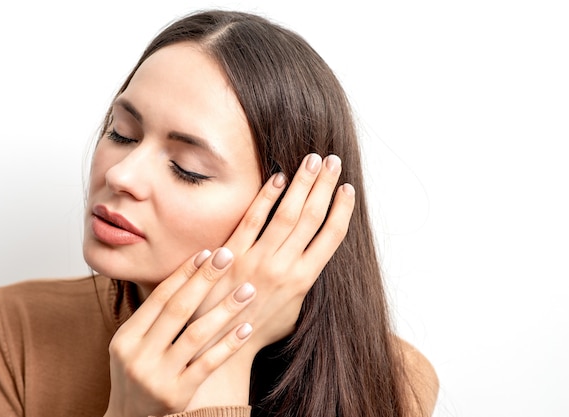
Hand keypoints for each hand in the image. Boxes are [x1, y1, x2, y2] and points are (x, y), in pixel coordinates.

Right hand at [103, 248, 255, 416]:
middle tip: (228, 255)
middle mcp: (138, 355)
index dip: (184, 273)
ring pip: (196, 334)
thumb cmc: (137, 373)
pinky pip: (208, 364)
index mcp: (125, 338)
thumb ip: (153, 316)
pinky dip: (228, 344)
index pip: (159, 297)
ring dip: (224, 309)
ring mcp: (157, 376)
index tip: (206, 252)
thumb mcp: (133, 344)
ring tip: (247, 289)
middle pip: (178, 309)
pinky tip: (246, 327)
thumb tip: (187, 273)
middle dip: (205, 279)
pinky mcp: (177, 394)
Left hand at [195, 153, 354, 354]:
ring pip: (287, 214)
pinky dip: (267, 197)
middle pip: (312, 218)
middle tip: (332, 160)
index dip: (342, 209)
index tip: (347, 188)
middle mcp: (285, 267)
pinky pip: (253, 220)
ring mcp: (258, 260)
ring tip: (312, 159)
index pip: (331, 237)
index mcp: (304, 280)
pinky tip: (277, 178)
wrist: (220, 345)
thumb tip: (312, 261)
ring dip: (303, 184)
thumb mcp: (292, 313)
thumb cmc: (258, 330)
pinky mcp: (233, 255)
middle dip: (325, 186)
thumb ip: (303, 285)